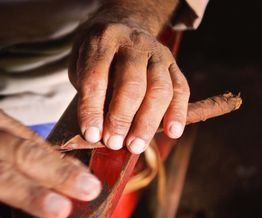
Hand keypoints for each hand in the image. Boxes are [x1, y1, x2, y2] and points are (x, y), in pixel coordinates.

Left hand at [69, 8, 189, 153]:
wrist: (122, 27)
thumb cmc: (97, 57)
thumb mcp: (80, 67)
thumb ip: (89, 94)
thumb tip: (98, 134)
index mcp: (102, 41)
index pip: (96, 78)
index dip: (92, 110)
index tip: (91, 135)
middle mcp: (132, 43)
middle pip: (132, 84)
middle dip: (122, 119)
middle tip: (114, 143)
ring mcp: (156, 52)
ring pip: (159, 89)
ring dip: (148, 122)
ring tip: (136, 146)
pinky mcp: (173, 63)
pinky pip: (181, 88)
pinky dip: (177, 113)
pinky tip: (172, 132)